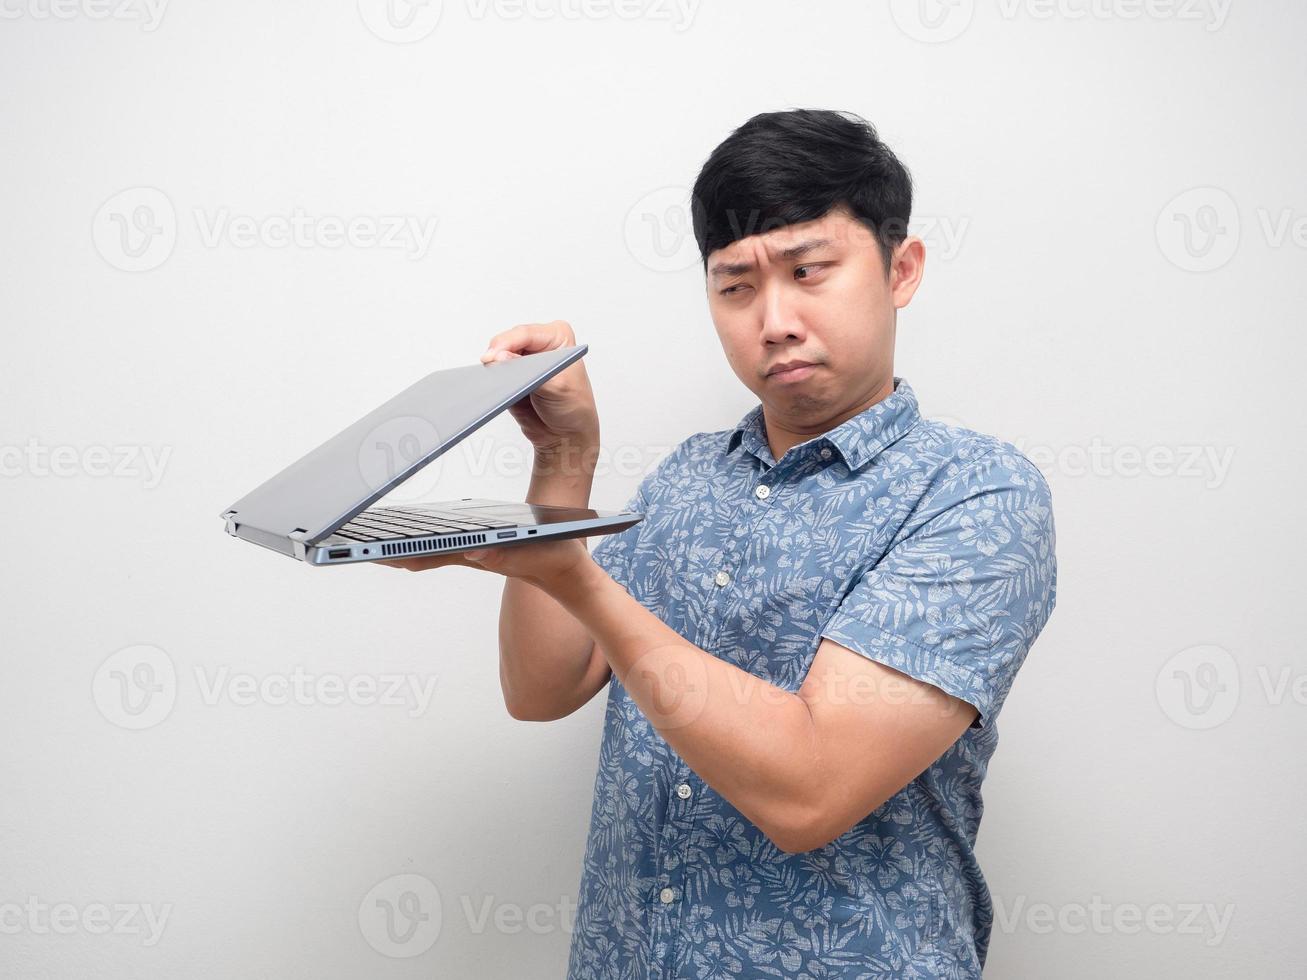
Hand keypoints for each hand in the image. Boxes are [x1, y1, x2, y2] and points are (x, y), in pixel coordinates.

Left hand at [378, 535, 592, 594]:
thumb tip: (474, 551)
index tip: (370, 550)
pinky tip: (404, 538)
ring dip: (397, 547)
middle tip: (352, 544)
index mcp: (478, 556)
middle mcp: (469, 556)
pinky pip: (440, 546)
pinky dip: (417, 542)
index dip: (398, 554)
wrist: (570, 571)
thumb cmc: (557, 560)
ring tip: (367, 540)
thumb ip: (506, 554)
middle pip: (417, 555)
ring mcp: (472, 553)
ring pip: (425, 551)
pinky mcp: (478, 549)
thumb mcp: (536, 555)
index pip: (428, 557)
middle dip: (385, 550)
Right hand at [479, 320, 599, 464]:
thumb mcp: (557, 387)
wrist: (566, 433)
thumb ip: (530, 372)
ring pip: (498, 355)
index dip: (506, 343)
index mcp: (558, 336)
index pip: (526, 333)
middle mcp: (540, 344)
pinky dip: (491, 377)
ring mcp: (523, 358)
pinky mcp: (511, 375)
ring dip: (493, 366)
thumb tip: (501, 358)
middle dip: (498, 354)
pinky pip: (495, 372)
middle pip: (508, 341)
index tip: (493, 356)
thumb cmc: (574, 407)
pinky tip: (489, 385)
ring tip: (490, 377)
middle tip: (489, 367)